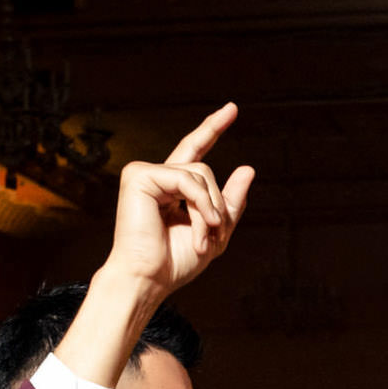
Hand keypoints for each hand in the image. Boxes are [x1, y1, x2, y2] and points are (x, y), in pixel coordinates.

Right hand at [100, 104, 255, 297]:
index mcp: (170, 188)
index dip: (212, 128)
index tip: (232, 109)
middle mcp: (156, 176)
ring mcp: (145, 173)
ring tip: (204, 237)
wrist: (149, 279)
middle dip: (217, 204)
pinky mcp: (139, 175)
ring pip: (200, 173)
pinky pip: (187, 179)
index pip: (194, 150)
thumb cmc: (174, 263)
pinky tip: (200, 225)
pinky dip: (201, 203)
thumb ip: (229, 202)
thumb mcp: (214, 232)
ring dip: (210, 209)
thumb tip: (248, 168)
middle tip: (216, 234)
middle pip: (205, 169)